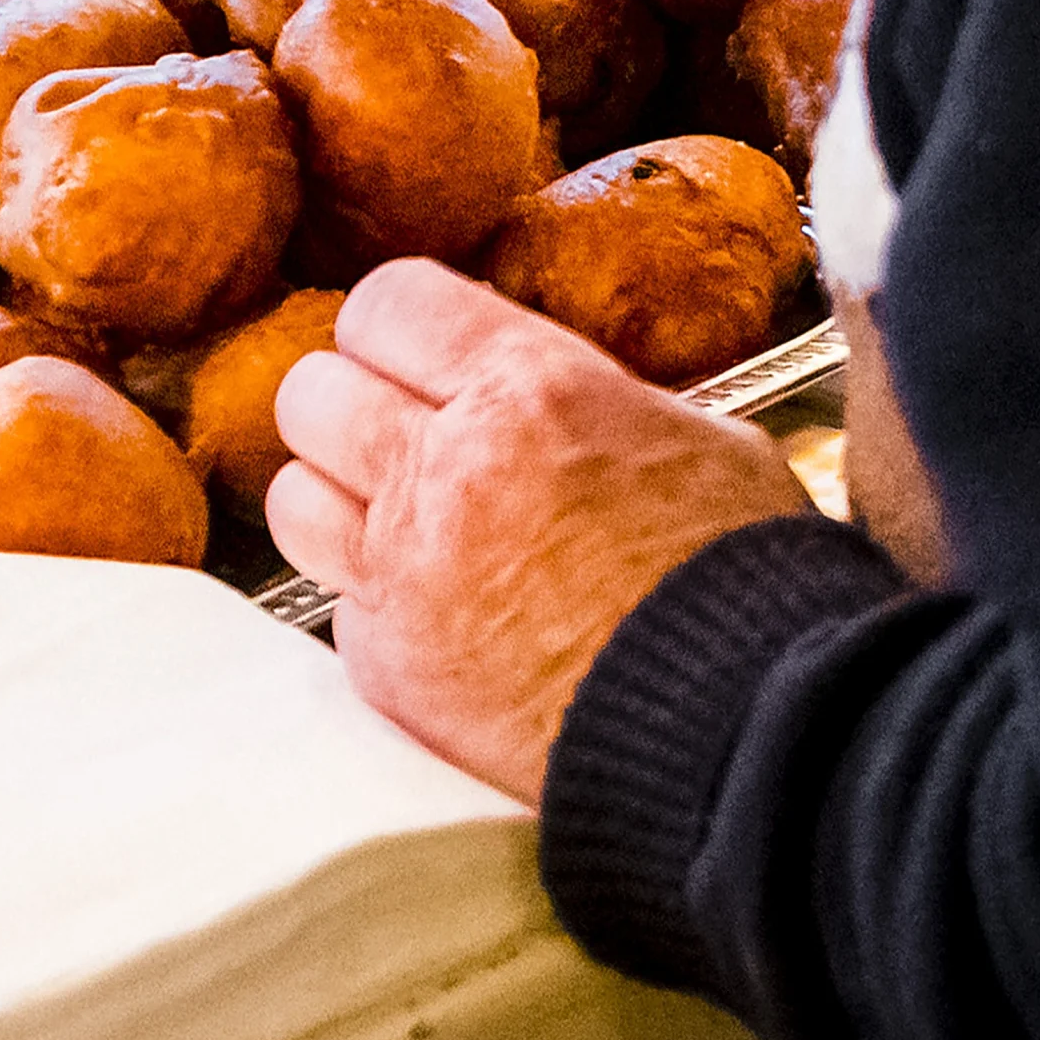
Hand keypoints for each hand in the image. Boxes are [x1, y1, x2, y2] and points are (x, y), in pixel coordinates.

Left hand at [269, 260, 813, 803]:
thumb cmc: (747, 585)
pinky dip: (379, 609)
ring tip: (403, 524)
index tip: (421, 352)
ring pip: (292, 500)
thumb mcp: (698, 438)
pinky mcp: (392, 670)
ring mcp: (405, 577)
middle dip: (351, 407)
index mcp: (528, 391)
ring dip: (337, 503)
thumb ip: (590, 397)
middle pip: (310, 395)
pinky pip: (339, 610)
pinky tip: (447, 619)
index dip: (400, 327)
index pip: (386, 303)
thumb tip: (542, 387)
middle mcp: (445, 474)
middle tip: (404, 436)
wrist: (748, 736)